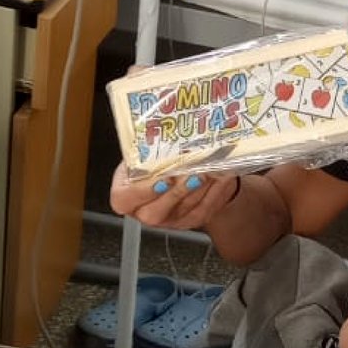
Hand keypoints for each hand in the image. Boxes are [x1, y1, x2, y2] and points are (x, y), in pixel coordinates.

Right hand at [109, 160, 241, 232]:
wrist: (178, 169)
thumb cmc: (156, 158)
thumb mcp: (144, 149)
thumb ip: (147, 147)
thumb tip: (162, 127)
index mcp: (126, 194)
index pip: (124, 199)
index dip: (143, 191)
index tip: (163, 178)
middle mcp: (145, 211)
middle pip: (156, 212)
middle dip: (178, 192)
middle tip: (193, 174)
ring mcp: (170, 220)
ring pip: (185, 209)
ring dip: (201, 188)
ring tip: (210, 169)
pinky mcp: (192, 219)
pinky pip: (205, 208)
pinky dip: (216, 191)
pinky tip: (223, 176)